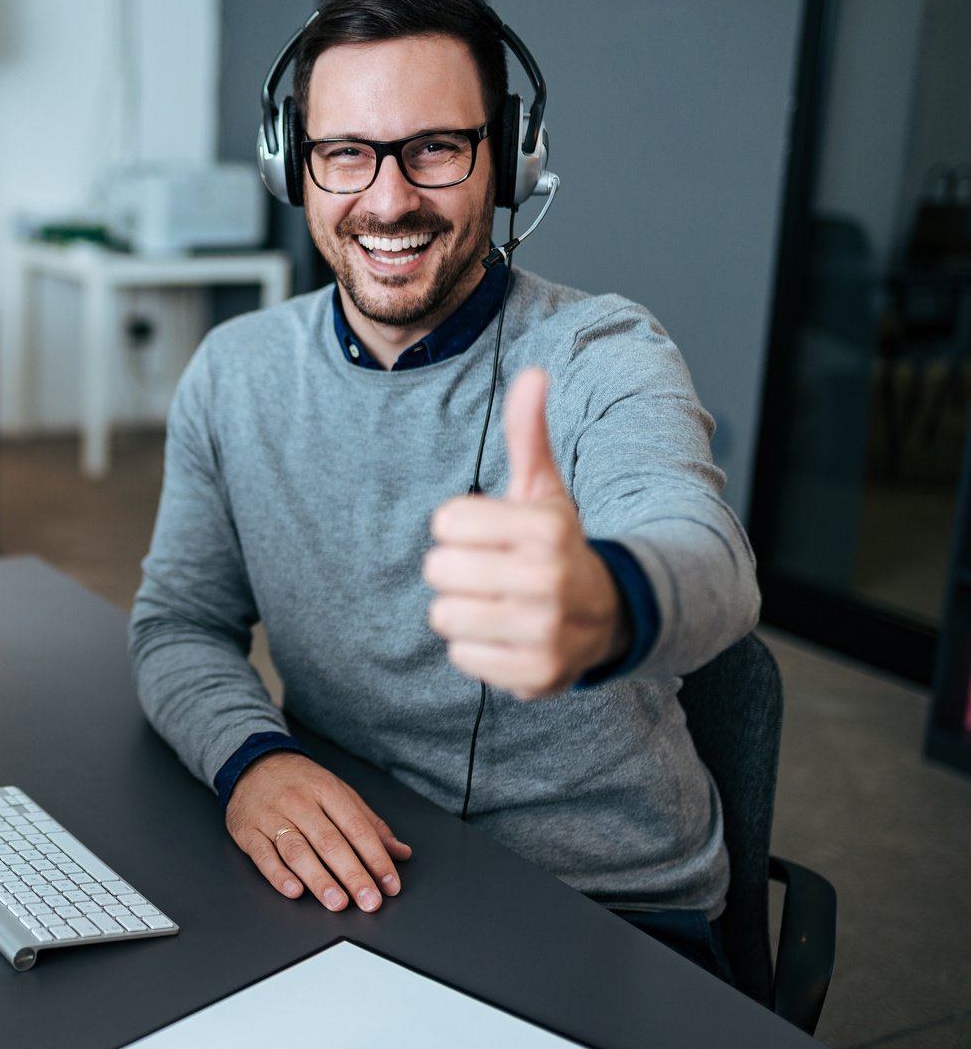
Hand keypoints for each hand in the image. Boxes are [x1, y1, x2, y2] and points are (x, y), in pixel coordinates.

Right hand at [224, 752, 410, 911]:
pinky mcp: (248, 831)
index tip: (390, 885)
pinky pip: (263, 855)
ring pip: (297, 850)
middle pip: (329, 842)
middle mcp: (299, 802)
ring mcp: (271, 816)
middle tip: (369, 901)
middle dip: (352, 874)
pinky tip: (294, 890)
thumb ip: (369, 824)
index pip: (356, 828)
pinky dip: (278, 874)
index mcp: (326, 790)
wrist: (251, 763)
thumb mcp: (338, 792)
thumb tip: (400, 852)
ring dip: (319, 879)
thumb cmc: (301, 783)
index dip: (376, 858)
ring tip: (337, 902)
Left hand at [424, 367, 627, 698]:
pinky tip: (507, 635)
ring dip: (463, 609)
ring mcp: (545, 631)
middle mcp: (551, 579)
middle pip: (437, 568)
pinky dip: (477, 648)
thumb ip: (529, 434)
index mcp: (548, 527)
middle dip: (457, 569)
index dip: (461, 526)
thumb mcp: (545, 489)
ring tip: (499, 603)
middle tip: (493, 572)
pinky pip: (461, 656)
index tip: (493, 534)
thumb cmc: (557, 544)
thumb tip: (532, 373)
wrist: (609, 614)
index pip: (446, 519)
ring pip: (444, 614)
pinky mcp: (536, 675)